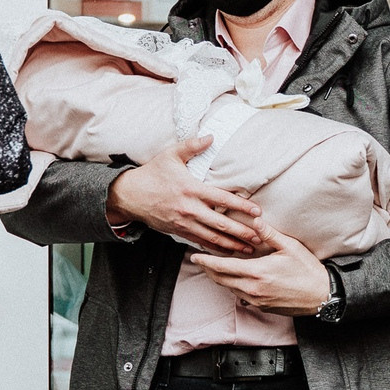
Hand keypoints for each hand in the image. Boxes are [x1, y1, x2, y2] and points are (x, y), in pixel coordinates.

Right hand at [105, 134, 262, 253]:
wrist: (129, 195)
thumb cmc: (152, 173)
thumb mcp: (170, 155)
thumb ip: (192, 145)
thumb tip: (211, 136)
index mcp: (191, 189)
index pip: (222, 199)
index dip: (241, 206)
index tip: (258, 212)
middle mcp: (189, 209)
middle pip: (221, 224)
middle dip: (242, 232)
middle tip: (260, 237)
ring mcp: (184, 223)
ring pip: (212, 237)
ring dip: (232, 245)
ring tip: (249, 249)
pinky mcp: (178, 231)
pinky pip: (200, 242)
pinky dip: (215, 248)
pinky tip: (228, 253)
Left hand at [190, 222, 333, 316]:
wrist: (321, 296)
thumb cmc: (307, 270)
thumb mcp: (290, 247)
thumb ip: (270, 234)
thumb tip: (256, 220)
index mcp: (257, 272)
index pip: (222, 267)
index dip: (206, 261)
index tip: (195, 256)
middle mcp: (253, 288)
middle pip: (221, 280)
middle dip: (208, 270)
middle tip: (200, 260)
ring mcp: (256, 300)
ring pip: (229, 289)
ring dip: (220, 279)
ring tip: (214, 268)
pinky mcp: (261, 306)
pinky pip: (240, 296)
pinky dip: (233, 287)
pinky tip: (234, 279)